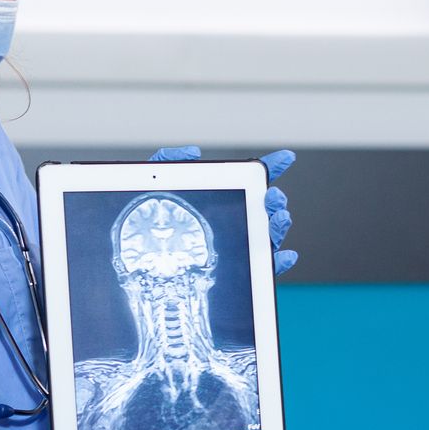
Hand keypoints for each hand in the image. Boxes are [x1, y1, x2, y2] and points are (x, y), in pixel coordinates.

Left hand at [149, 146, 299, 273]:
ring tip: (276, 218)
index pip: (253, 180)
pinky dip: (280, 263)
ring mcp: (246, 248)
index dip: (271, 167)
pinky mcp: (244, 275)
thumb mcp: (156, 189)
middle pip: (268, 209)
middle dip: (276, 201)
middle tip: (271, 197)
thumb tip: (192, 153)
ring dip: (279, 226)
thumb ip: (167, 164)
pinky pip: (266, 271)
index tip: (284, 158)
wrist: (144, 263)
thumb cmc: (153, 224)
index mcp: (226, 200)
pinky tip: (284, 256)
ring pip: (271, 237)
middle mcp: (241, 223)